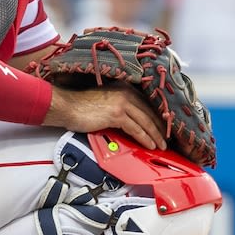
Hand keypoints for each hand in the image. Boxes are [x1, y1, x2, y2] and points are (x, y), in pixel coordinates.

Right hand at [42, 83, 167, 151]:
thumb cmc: (83, 107)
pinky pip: (137, 129)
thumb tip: (133, 121)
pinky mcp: (117, 114)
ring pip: (146, 121)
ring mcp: (122, 102)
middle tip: (166, 140)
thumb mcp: (107, 102)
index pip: (147, 104)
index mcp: (125, 88)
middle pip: (150, 112)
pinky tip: (150, 145)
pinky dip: (145, 138)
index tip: (163, 128)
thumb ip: (121, 107)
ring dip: (156, 136)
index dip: (158, 117)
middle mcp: (126, 92)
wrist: (67, 107)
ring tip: (161, 146)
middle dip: (160, 128)